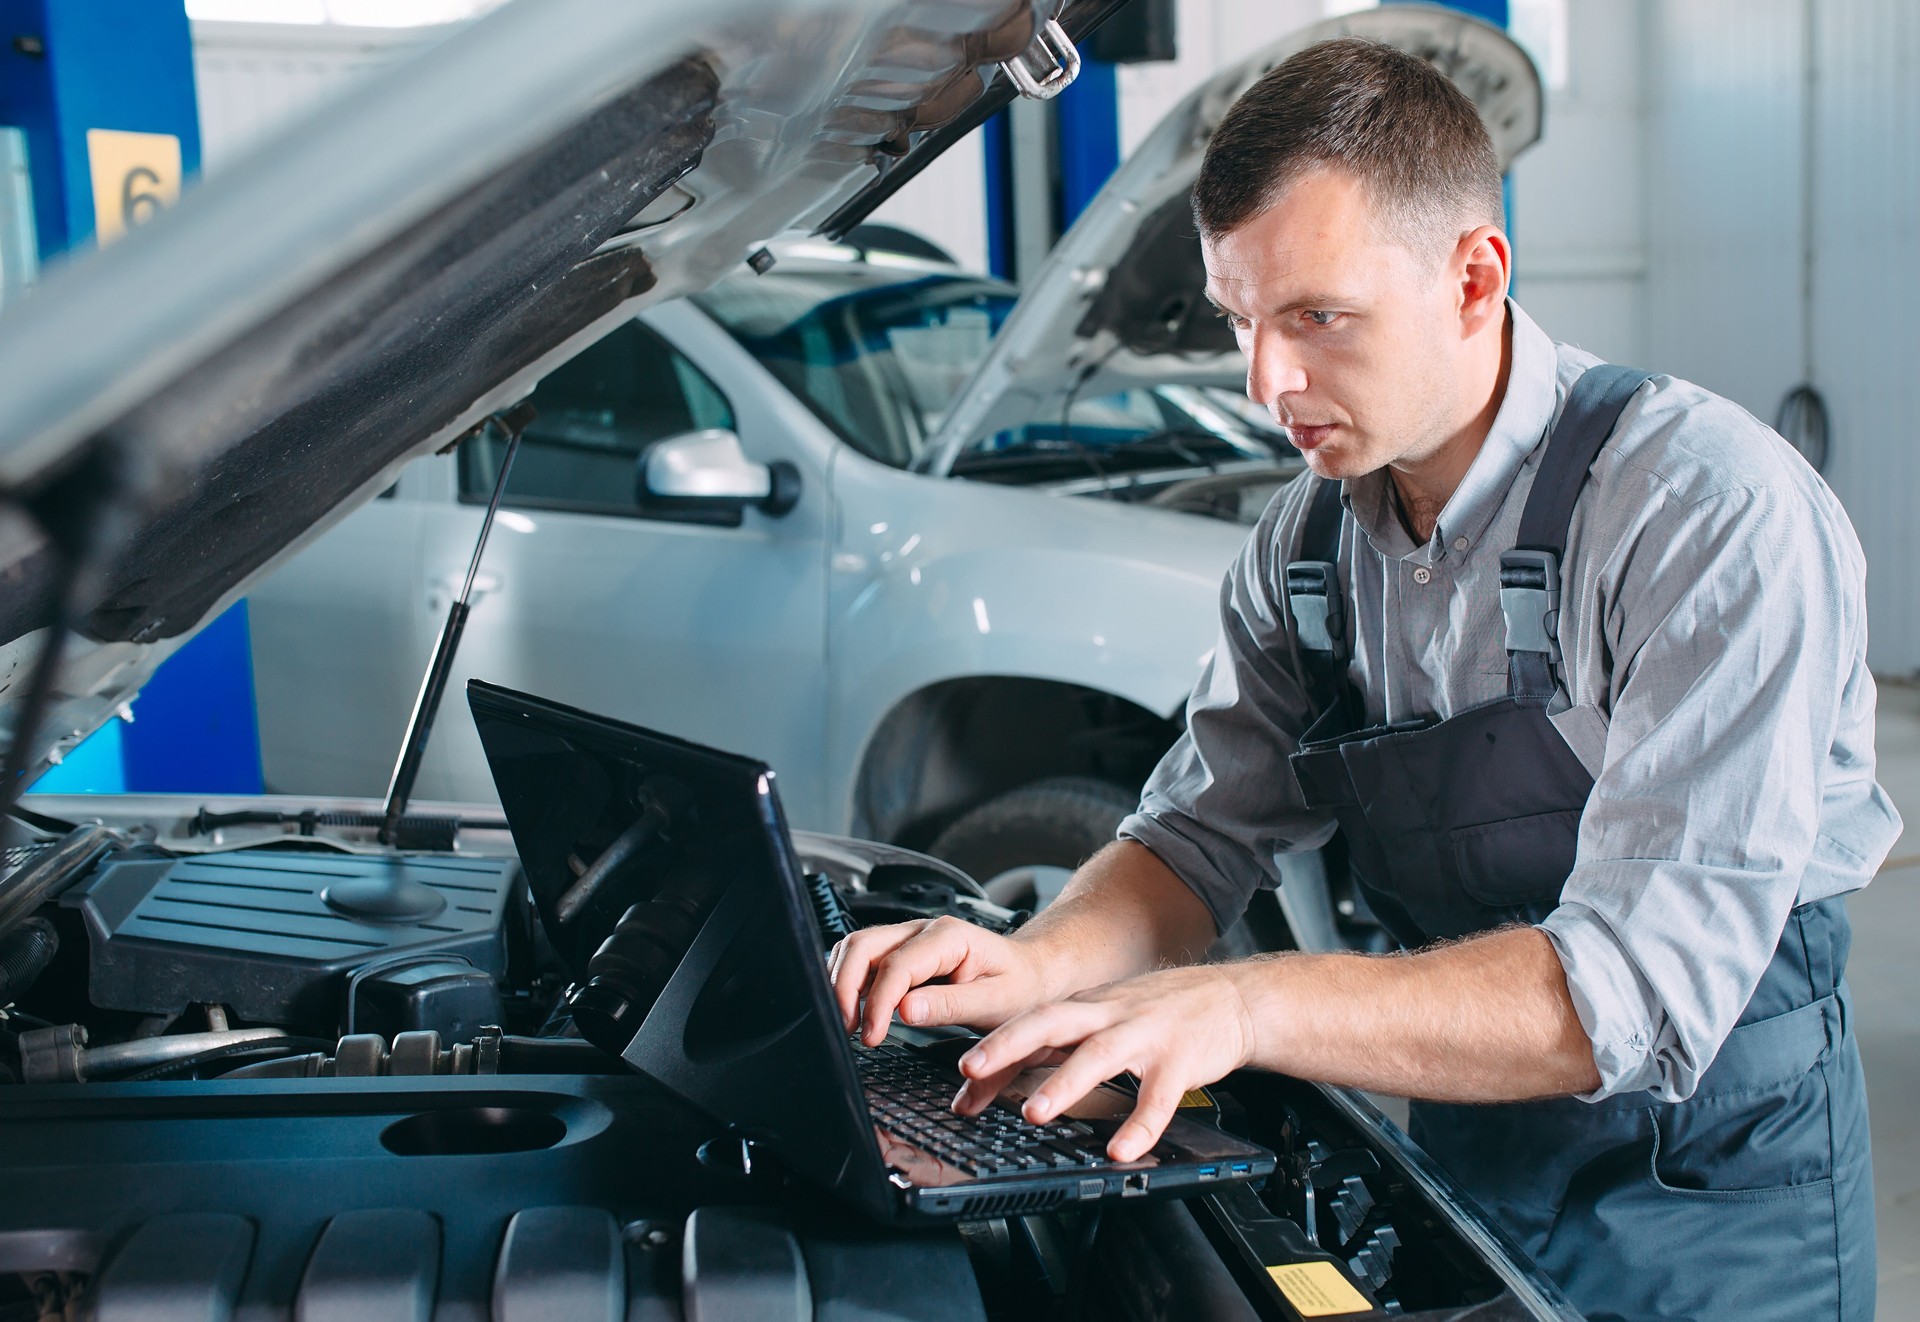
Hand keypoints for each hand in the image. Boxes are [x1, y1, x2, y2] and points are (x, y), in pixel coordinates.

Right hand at [829, 916, 1053, 1045]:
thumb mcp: (996, 1003)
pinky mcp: (903, 953)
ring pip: (857, 948)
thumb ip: (951, 1006)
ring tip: (846, 1024)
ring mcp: (910, 939)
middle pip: (863, 945)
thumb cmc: (1020, 986)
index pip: (896, 965)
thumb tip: (905, 1010)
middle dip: (844, 987)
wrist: (1034, 973)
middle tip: (846, 1030)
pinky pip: (865, 959)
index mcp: (949, 937)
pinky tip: (853, 1010)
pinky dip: (850, 981)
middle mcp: (923, 930)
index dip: (876, 1003)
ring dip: (842, 982)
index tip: (871, 1037)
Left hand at [951, 964, 1259, 1161]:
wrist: (1232, 998)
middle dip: (1007, 1045)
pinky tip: (1121, 1149)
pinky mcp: (1180, 1061)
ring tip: (1034, 1113)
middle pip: (1051, 1022)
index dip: (992, 1054)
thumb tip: (1006, 1075)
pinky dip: (1139, 1125)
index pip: (1028, 1026)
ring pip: (1098, 1055)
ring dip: (1063, 1083)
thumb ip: (1062, 1043)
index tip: (959, 1086)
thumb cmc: (1162, 1011)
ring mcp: (1145, 1035)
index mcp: (1086, 1006)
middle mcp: (1109, 1015)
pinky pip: (1158, 1097)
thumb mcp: (1106, 1015)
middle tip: (970, 1070)